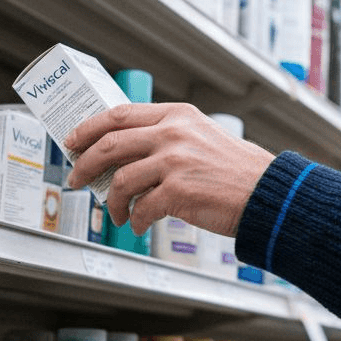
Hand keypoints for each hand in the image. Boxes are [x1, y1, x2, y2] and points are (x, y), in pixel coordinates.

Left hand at [64, 103, 274, 237]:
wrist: (267, 193)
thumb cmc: (238, 171)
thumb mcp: (203, 137)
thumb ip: (169, 137)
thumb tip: (126, 154)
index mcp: (178, 116)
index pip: (120, 114)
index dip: (89, 127)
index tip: (74, 140)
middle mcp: (174, 134)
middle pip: (110, 144)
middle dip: (85, 164)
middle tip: (77, 178)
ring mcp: (175, 162)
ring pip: (121, 180)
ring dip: (112, 202)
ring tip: (117, 214)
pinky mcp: (178, 192)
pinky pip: (141, 208)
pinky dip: (135, 221)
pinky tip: (139, 226)